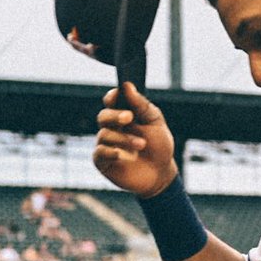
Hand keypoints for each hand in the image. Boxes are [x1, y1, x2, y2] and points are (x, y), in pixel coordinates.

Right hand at [93, 82, 178, 197]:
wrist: (161, 174)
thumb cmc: (159, 146)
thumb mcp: (156, 123)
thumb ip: (142, 105)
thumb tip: (127, 86)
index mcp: (124, 115)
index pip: (112, 101)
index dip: (112, 96)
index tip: (117, 94)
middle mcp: (112, 129)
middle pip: (103, 116)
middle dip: (115, 115)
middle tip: (129, 117)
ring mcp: (106, 145)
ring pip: (104, 135)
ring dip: (123, 138)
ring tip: (141, 144)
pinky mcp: (103, 162)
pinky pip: (99, 153)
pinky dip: (110, 152)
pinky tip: (122, 155)